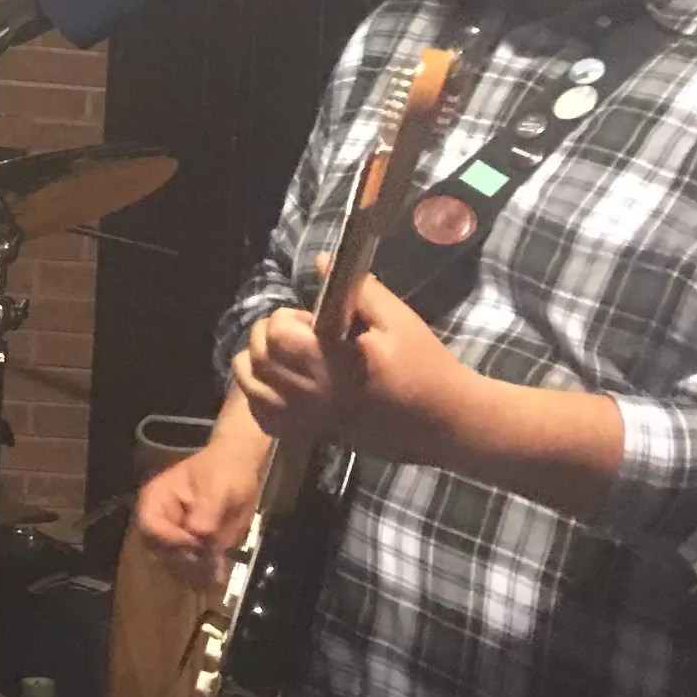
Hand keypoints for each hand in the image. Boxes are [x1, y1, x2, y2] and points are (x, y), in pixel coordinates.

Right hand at [135, 443, 263, 591]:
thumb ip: (208, 507)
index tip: (197, 543)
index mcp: (156, 499)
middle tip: (209, 566)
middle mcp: (160, 521)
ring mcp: (175, 536)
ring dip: (196, 572)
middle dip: (183, 561)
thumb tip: (198, 532)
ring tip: (217, 573)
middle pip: (159, 550)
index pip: (150, 526)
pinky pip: (193, 568)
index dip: (170, 538)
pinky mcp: (192, 548)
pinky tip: (220, 577)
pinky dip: (206, 574)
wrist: (240, 470)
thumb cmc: (225, 470)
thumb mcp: (219, 484)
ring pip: (175, 564)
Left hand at [231, 278, 479, 463]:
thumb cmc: (425, 366)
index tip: (311, 320)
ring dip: (254, 363)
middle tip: (299, 336)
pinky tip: (279, 385)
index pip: (277, 332)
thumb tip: (320, 261)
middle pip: (256, 358)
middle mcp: (311, 392)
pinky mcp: (311, 435)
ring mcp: (307, 418)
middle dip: (267, 336)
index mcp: (331, 360)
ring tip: (283, 356)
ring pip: (251, 387)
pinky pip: (263, 418)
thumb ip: (355, 290)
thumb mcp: (397, 320)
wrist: (445, 421)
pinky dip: (258, 398)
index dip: (287, 318)